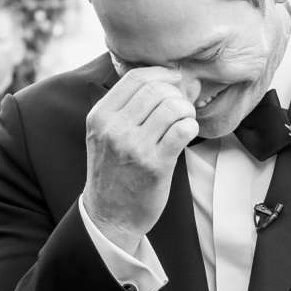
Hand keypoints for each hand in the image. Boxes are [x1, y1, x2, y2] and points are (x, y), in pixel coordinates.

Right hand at [83, 66, 198, 246]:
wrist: (110, 217)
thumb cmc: (113, 173)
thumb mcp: (104, 135)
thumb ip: (125, 107)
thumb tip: (170, 76)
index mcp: (100, 117)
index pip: (136, 77)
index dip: (162, 74)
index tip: (175, 81)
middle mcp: (114, 129)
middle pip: (157, 89)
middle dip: (177, 94)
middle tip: (182, 107)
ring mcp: (134, 147)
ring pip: (173, 107)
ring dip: (186, 111)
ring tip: (183, 122)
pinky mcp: (155, 164)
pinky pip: (183, 129)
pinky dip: (191, 127)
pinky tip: (186, 134)